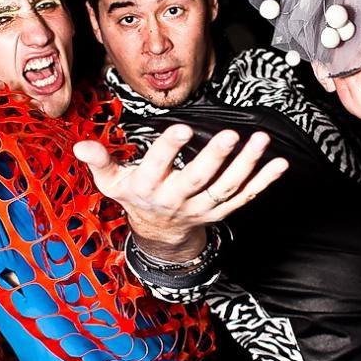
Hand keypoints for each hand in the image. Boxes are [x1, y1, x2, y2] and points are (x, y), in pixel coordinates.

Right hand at [74, 124, 287, 260]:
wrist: (158, 233)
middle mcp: (177, 199)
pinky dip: (263, 182)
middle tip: (230, 135)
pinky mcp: (221, 211)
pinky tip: (279, 164)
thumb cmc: (135, 197)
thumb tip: (81, 145)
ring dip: (247, 166)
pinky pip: (244, 197)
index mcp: (149, 188)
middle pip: (198, 179)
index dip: (168, 149)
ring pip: (226, 187)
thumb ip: (100, 162)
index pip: (157, 167)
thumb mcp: (111, 182)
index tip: (180, 127)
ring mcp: (202, 208)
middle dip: (215, 158)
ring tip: (261, 141)